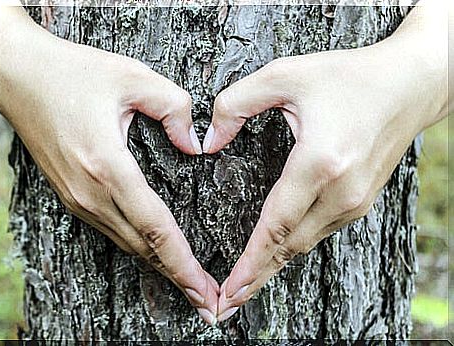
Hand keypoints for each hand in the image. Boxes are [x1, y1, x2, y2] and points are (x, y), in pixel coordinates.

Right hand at [0, 7, 217, 323]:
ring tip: (189, 283)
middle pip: (143, 247)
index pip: (156, 228)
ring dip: (160, 265)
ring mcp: (77, 197)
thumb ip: (175, 107)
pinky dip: (139, 247)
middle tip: (209, 302)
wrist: (17, 75)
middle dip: (179, 277)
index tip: (206, 291)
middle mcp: (90, 192)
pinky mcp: (71, 194)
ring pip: (127, 243)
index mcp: (107, 165)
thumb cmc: (71, 72)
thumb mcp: (132, 76)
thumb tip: (196, 145)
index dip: (184, 264)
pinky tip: (156, 252)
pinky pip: (112, 230)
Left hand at [203, 5, 446, 321]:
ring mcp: (355, 201)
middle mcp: (341, 192)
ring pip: (304, 243)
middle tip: (225, 304)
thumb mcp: (285, 74)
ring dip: (273, 265)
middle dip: (255, 277)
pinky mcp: (360, 201)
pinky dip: (292, 246)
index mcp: (320, 163)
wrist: (410, 85)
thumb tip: (208, 141)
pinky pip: (319, 231)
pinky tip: (276, 252)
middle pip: (288, 248)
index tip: (228, 292)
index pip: (274, 227)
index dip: (248, 264)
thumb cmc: (351, 77)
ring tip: (245, 284)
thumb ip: (236, 104)